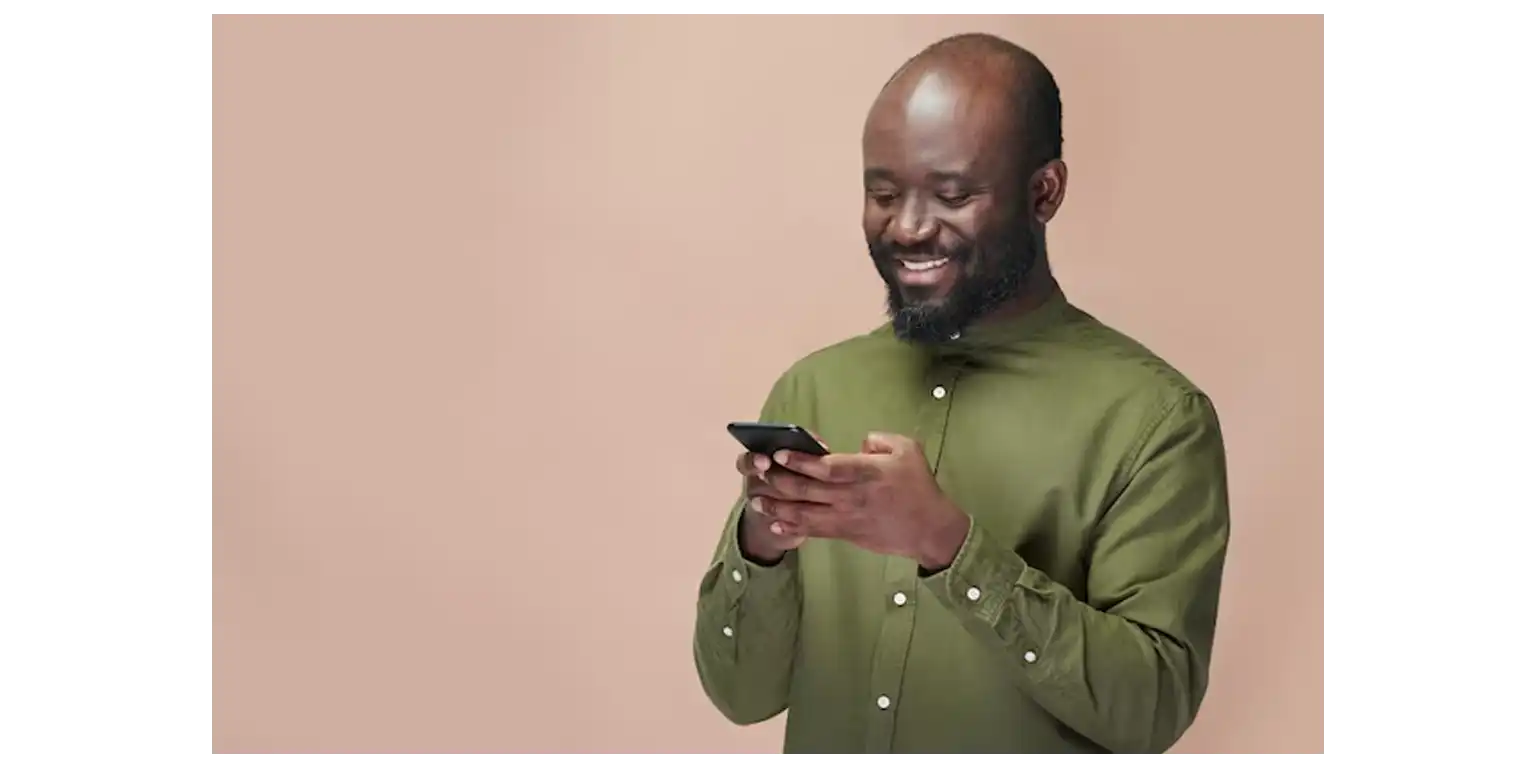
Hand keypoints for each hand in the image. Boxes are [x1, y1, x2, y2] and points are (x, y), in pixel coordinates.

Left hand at [751, 432, 971, 569]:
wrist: (931, 528)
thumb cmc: (919, 486)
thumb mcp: (908, 449)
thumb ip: (880, 440)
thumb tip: (860, 442)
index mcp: (867, 472)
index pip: (827, 467)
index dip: (801, 461)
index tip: (779, 454)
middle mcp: (853, 496)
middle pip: (809, 490)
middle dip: (779, 481)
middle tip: (758, 472)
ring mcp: (848, 518)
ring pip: (806, 514)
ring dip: (778, 507)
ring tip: (756, 500)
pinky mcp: (847, 534)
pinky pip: (815, 531)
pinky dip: (793, 528)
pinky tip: (776, 523)